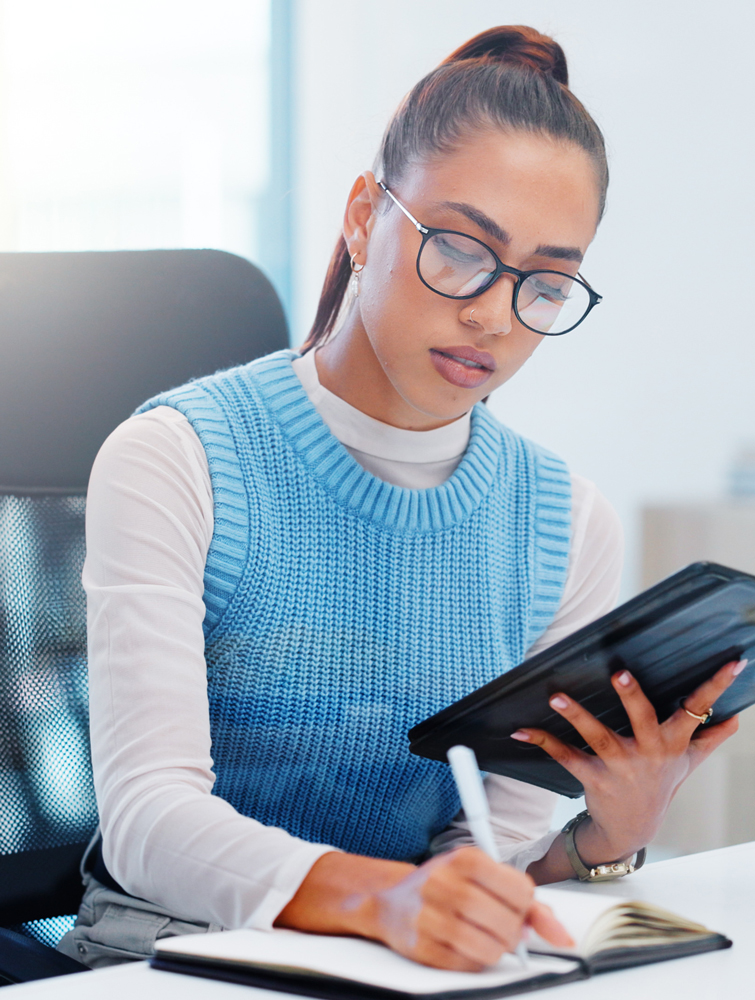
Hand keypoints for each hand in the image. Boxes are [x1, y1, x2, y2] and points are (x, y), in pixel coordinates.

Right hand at [276, 848, 572, 970]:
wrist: (389, 900)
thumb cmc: (444, 885)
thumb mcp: (482, 877)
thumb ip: (526, 902)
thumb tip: (562, 934)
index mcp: (464, 858)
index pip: (520, 888)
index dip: (525, 904)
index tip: (516, 905)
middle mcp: (445, 882)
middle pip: (507, 923)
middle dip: (512, 931)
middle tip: (500, 925)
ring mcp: (430, 916)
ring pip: (490, 949)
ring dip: (496, 949)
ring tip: (483, 935)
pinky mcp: (421, 947)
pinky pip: (467, 965)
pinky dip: (474, 960)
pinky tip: (465, 943)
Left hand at [512, 658, 745, 865]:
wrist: (632, 830)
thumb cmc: (659, 786)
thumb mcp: (688, 764)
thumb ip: (709, 739)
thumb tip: (735, 718)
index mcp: (673, 744)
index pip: (699, 710)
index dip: (716, 686)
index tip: (732, 663)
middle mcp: (648, 753)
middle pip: (643, 719)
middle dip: (631, 696)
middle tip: (619, 671)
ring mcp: (620, 767)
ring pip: (599, 737)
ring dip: (577, 716)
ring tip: (557, 697)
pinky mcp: (593, 778)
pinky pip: (566, 757)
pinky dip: (543, 742)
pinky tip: (523, 731)